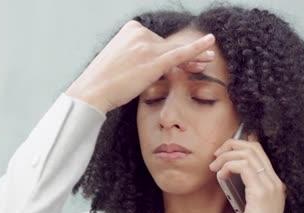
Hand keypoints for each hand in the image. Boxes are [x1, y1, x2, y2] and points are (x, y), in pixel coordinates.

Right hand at [65, 21, 216, 113]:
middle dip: (187, 56)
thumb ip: (138, 56)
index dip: (173, 52)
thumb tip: (153, 63)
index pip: (158, 41)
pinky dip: (197, 48)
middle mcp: (139, 34)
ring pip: (177, 51)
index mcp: (130, 30)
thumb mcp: (121, 60)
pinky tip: (210, 44)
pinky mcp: (154, 60)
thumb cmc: (105, 81)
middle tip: (204, 61)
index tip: (187, 60)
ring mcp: (147, 46)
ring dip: (195, 57)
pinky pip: (180, 53)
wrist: (93, 90)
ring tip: (209, 59)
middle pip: (169, 46)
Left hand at [210, 132, 286, 212]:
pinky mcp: (260, 193)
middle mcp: (275, 182)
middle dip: (230, 146)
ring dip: (226, 157)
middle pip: (254, 147)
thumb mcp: (251, 207)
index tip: (223, 154)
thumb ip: (246, 190)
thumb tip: (231, 175)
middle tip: (215, 157)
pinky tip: (220, 176)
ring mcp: (270, 186)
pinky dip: (228, 167)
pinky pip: (243, 167)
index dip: (240, 146)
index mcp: (274, 184)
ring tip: (214, 168)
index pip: (260, 152)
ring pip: (247, 154)